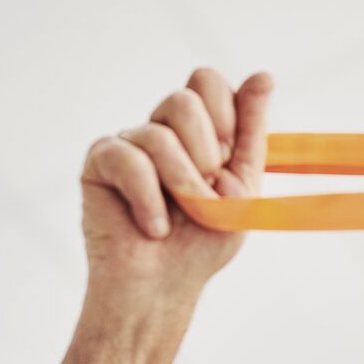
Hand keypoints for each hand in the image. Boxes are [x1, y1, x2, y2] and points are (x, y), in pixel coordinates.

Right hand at [80, 67, 273, 304]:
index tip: (227, 160)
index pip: (207, 81)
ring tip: (179, 219)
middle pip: (184, 99)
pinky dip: (148, 199)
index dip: (223, 115)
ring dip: (182, 184)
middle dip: (205, 154)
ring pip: (158, 134)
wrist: (163, 289)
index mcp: (196, 130)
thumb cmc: (201, 245)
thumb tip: (264, 75)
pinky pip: (128, 160)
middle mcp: (160, 129)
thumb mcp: (242, 188)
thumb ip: (252, 132)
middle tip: (203, 194)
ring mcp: (128, 144)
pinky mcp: (100, 163)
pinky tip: (153, 228)